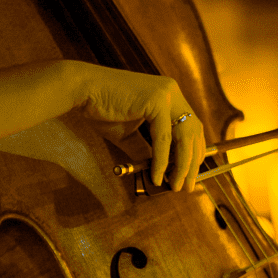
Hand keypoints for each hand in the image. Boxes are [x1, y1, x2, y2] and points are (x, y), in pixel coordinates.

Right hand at [75, 63, 205, 191]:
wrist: (82, 92)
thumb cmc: (102, 110)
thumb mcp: (129, 135)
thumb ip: (146, 150)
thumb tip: (159, 172)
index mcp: (169, 95)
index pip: (191, 126)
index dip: (194, 152)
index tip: (190, 174)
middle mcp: (172, 91)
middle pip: (193, 132)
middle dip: (192, 162)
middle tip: (187, 186)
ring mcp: (167, 94)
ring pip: (184, 137)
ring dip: (181, 165)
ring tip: (175, 185)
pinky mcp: (157, 100)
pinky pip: (164, 139)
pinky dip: (162, 161)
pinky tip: (156, 176)